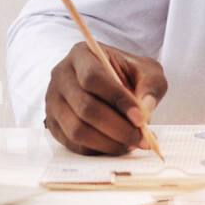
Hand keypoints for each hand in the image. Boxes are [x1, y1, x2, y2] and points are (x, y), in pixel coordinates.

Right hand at [44, 41, 167, 154]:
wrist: (113, 82)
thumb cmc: (129, 74)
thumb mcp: (147, 71)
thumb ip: (151, 85)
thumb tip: (145, 110)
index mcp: (81, 54)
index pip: (93, 77)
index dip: (117, 99)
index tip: (140, 117)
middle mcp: (61, 76)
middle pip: (85, 107)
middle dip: (117, 128)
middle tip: (141, 138)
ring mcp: (53, 101)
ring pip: (77, 130)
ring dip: (108, 143)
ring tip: (132, 143)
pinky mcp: (53, 124)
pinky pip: (73, 144)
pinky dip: (98, 150)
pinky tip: (117, 146)